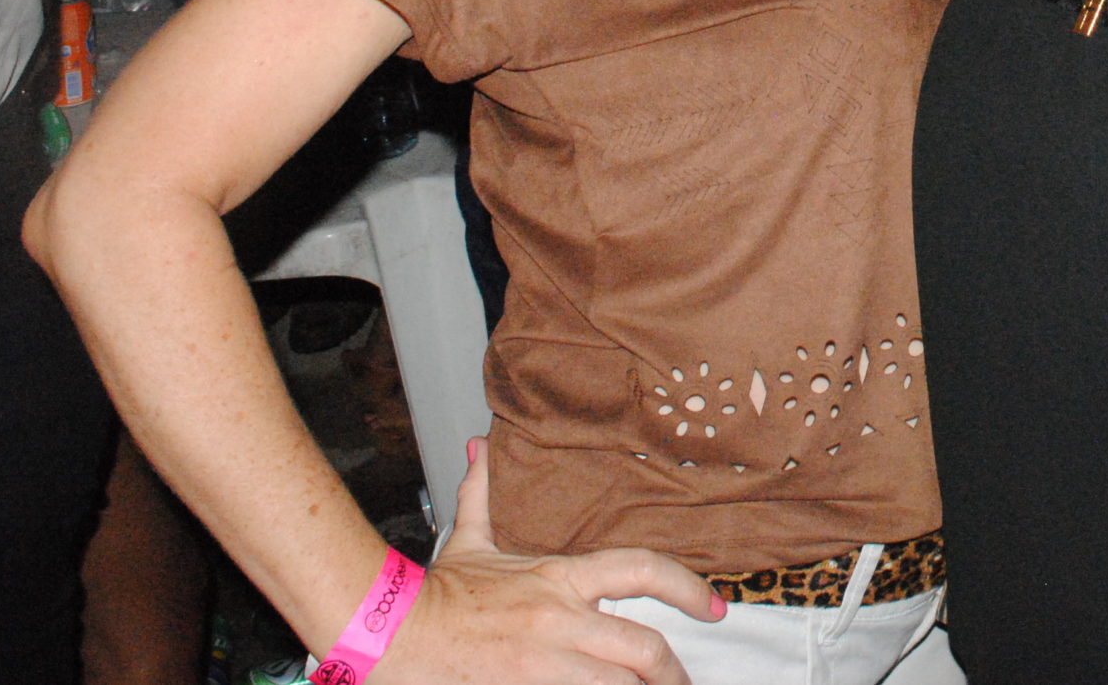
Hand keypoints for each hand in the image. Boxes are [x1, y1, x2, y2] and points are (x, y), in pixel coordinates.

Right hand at [380, 438, 716, 684]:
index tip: (715, 606)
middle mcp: (561, 620)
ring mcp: (547, 663)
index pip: (640, 571)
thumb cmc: (435, 596)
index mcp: (558, 578)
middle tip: (684, 681)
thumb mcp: (469, 541)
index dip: (688, 588)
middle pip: (644, 649)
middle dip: (673, 671)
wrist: (392, 635)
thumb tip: (483, 446)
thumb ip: (484, 494)